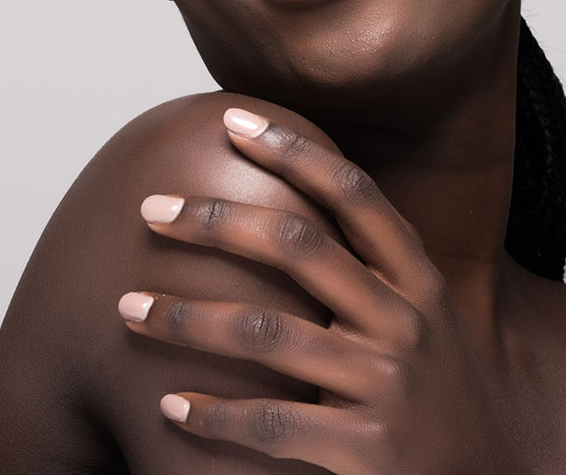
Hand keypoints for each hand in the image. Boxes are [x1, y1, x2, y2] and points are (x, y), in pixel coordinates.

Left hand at [118, 108, 522, 473]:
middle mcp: (404, 320)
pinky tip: (169, 403)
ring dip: (188, 317)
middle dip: (216, 220)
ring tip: (129, 306)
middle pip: (299, 247)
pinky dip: (214, 413)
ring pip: (268, 333)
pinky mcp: (367, 451)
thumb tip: (290, 207)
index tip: (234, 123)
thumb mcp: (423, 313)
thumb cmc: (437, 385)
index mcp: (417, 278)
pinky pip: (272, 424)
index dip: (294, 152)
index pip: (353, 194)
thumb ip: (370, 265)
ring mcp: (387, 385)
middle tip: (152, 209)